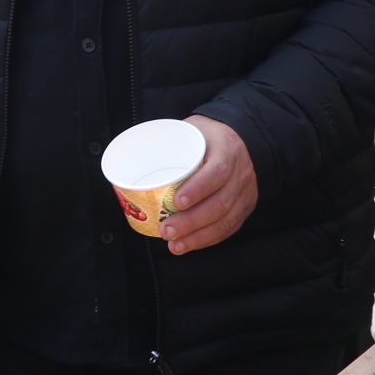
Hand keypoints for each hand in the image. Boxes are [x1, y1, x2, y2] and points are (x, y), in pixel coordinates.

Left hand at [160, 115, 256, 254]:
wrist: (236, 138)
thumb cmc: (205, 136)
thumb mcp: (190, 130)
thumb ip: (167, 145)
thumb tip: (129, 160)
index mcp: (226, 149)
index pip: (217, 172)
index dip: (198, 189)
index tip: (176, 202)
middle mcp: (240, 172)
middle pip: (220, 202)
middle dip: (191, 221)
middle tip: (166, 230)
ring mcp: (245, 191)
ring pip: (225, 220)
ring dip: (197, 236)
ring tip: (175, 244)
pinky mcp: (245, 206)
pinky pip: (229, 227)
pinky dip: (208, 239)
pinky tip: (189, 244)